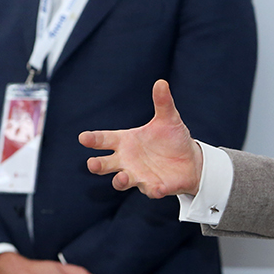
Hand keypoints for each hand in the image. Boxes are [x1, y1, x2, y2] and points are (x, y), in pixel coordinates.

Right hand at [79, 79, 203, 197]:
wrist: (191, 160)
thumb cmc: (172, 138)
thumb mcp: (168, 119)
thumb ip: (162, 103)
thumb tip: (161, 82)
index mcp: (126, 141)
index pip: (104, 140)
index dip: (93, 139)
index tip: (83, 137)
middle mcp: (127, 160)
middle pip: (106, 164)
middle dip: (98, 165)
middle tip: (92, 164)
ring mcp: (139, 176)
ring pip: (122, 181)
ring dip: (120, 181)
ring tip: (122, 177)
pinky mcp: (155, 187)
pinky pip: (151, 190)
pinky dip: (152, 190)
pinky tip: (156, 188)